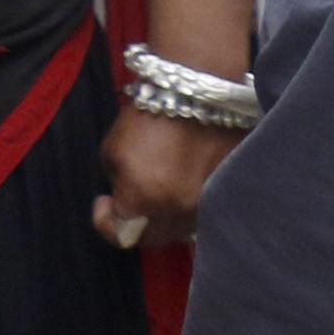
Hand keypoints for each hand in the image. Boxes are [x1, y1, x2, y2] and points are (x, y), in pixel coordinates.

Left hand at [92, 101, 235, 249]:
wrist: (198, 95)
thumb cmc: (149, 117)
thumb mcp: (113, 152)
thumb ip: (117, 184)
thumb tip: (123, 198)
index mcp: (145, 201)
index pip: (121, 235)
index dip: (105, 222)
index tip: (103, 202)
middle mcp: (180, 212)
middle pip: (153, 238)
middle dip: (135, 224)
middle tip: (127, 200)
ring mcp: (209, 205)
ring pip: (181, 229)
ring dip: (164, 217)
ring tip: (157, 191)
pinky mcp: (230, 195)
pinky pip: (204, 212)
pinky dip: (189, 205)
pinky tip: (182, 184)